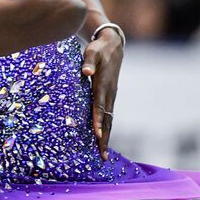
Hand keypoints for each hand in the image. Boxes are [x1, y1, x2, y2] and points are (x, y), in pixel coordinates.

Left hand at [81, 28, 122, 160]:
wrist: (113, 44)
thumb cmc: (99, 48)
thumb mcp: (92, 51)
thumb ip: (89, 62)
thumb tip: (86, 72)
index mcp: (104, 84)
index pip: (100, 105)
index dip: (98, 120)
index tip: (96, 134)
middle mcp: (110, 93)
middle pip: (107, 118)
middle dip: (104, 137)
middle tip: (101, 155)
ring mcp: (111, 95)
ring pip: (109, 119)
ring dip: (106, 136)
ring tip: (102, 153)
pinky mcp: (110, 95)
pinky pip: (108, 114)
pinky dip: (106, 127)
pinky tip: (101, 137)